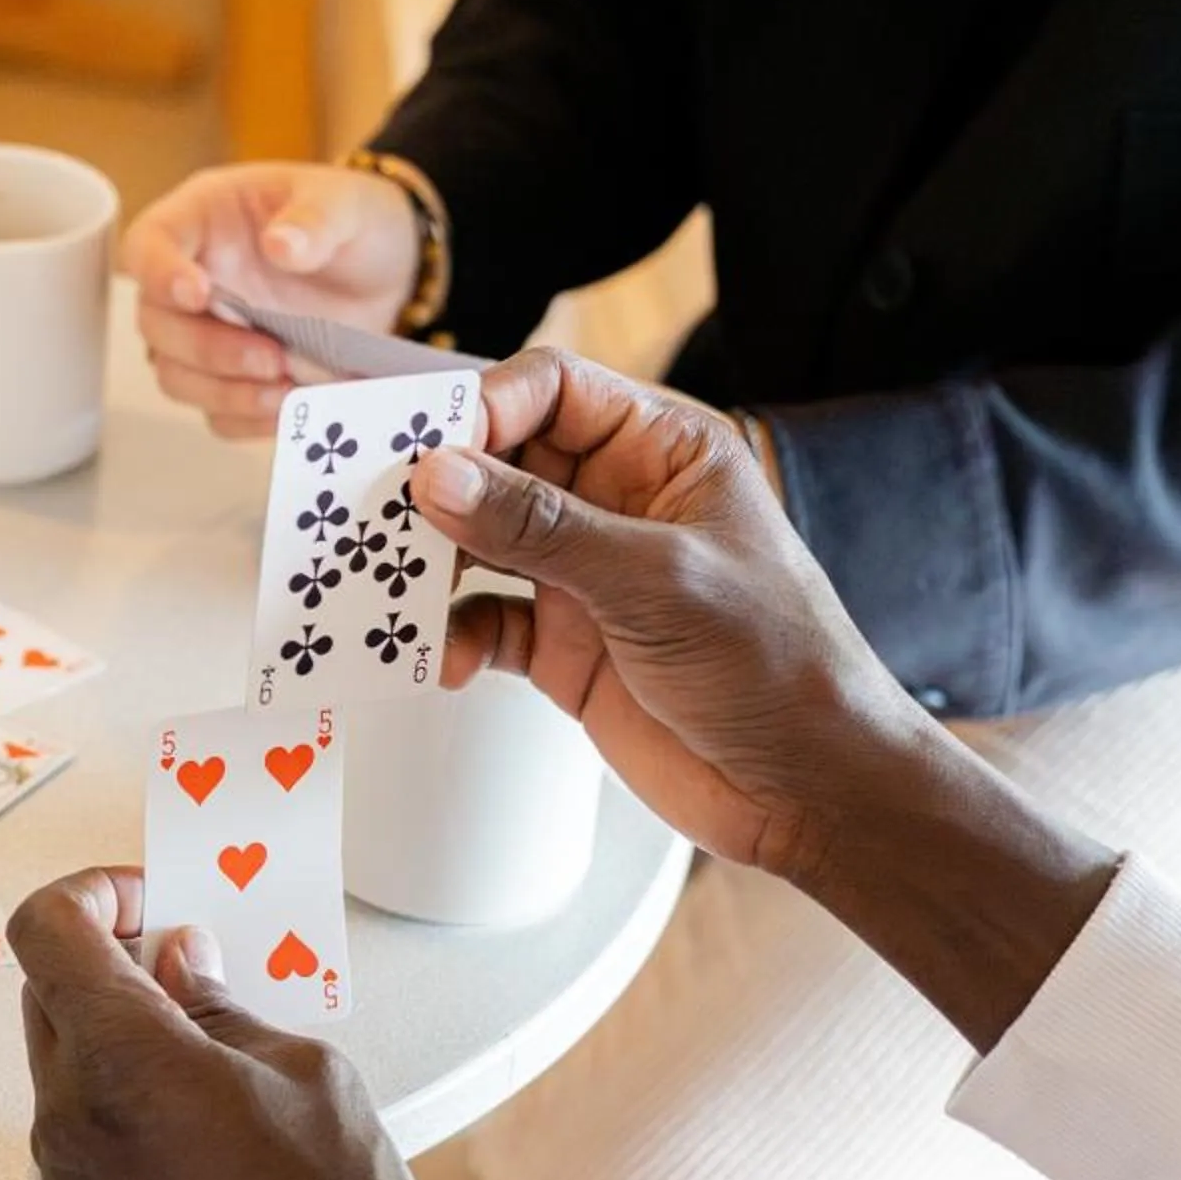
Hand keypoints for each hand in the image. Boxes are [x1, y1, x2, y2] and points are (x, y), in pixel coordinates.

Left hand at [14, 869, 456, 1179]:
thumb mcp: (304, 1071)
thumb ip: (221, 1007)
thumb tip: (180, 965)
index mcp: (121, 1062)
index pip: (46, 932)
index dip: (89, 893)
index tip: (145, 896)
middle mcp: (70, 1118)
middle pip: (47, 995)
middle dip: (107, 960)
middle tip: (185, 961)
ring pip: (61, 1064)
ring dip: (112, 1032)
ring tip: (203, 1045)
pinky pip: (77, 1129)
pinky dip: (115, 1096)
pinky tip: (192, 1116)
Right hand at [126, 163, 421, 437]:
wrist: (387, 273)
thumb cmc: (352, 221)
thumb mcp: (348, 203)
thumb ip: (317, 217)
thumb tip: (282, 244)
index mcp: (203, 220)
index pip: (148, 245)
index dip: (158, 272)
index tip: (197, 294)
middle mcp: (193, 278)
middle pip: (157, 325)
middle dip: (208, 350)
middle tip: (272, 357)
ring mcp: (208, 334)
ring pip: (177, 376)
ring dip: (225, 393)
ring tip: (286, 390)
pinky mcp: (232, 379)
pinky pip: (217, 414)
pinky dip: (249, 419)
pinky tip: (290, 411)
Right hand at [406, 348, 928, 881]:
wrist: (808, 789)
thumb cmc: (779, 666)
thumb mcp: (656, 580)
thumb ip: (541, 527)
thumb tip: (440, 474)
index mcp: (663, 454)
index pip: (553, 391)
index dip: (484, 408)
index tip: (426, 448)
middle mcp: (616, 503)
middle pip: (499, 461)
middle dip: (436, 486)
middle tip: (372, 512)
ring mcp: (584, 574)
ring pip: (478, 541)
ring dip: (429, 564)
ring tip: (386, 587)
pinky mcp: (560, 644)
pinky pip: (480, 619)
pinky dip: (450, 636)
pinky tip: (441, 660)